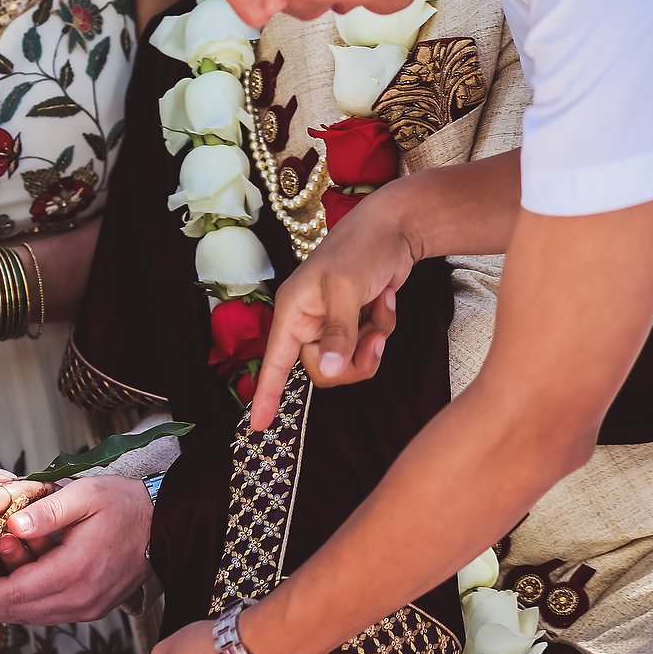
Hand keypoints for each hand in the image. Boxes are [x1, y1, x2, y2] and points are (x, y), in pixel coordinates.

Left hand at [0, 476, 152, 624]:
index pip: (16, 593)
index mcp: (76, 572)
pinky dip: (14, 606)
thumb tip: (10, 527)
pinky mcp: (88, 607)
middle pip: (16, 611)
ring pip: (27, 616)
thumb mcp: (85, 495)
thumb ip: (47, 512)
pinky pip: (42, 612)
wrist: (164, 524)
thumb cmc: (123, 504)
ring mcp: (85, 608)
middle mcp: (80, 599)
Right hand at [249, 191, 415, 430]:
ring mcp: (332, 323)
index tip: (257, 426)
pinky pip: (366, 346)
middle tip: (372, 339)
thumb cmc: (361, 250)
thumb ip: (338, 333)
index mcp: (293, 312)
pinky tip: (385, 300)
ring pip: (347, 362)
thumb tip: (328, 372)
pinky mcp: (355, 321)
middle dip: (352, 359)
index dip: (265, 393)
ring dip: (371, 343)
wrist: (394, 227)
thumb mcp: (347, 290)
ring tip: (381, 315)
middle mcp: (307, 321)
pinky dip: (382, 328)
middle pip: (322, 369)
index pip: (274, 361)